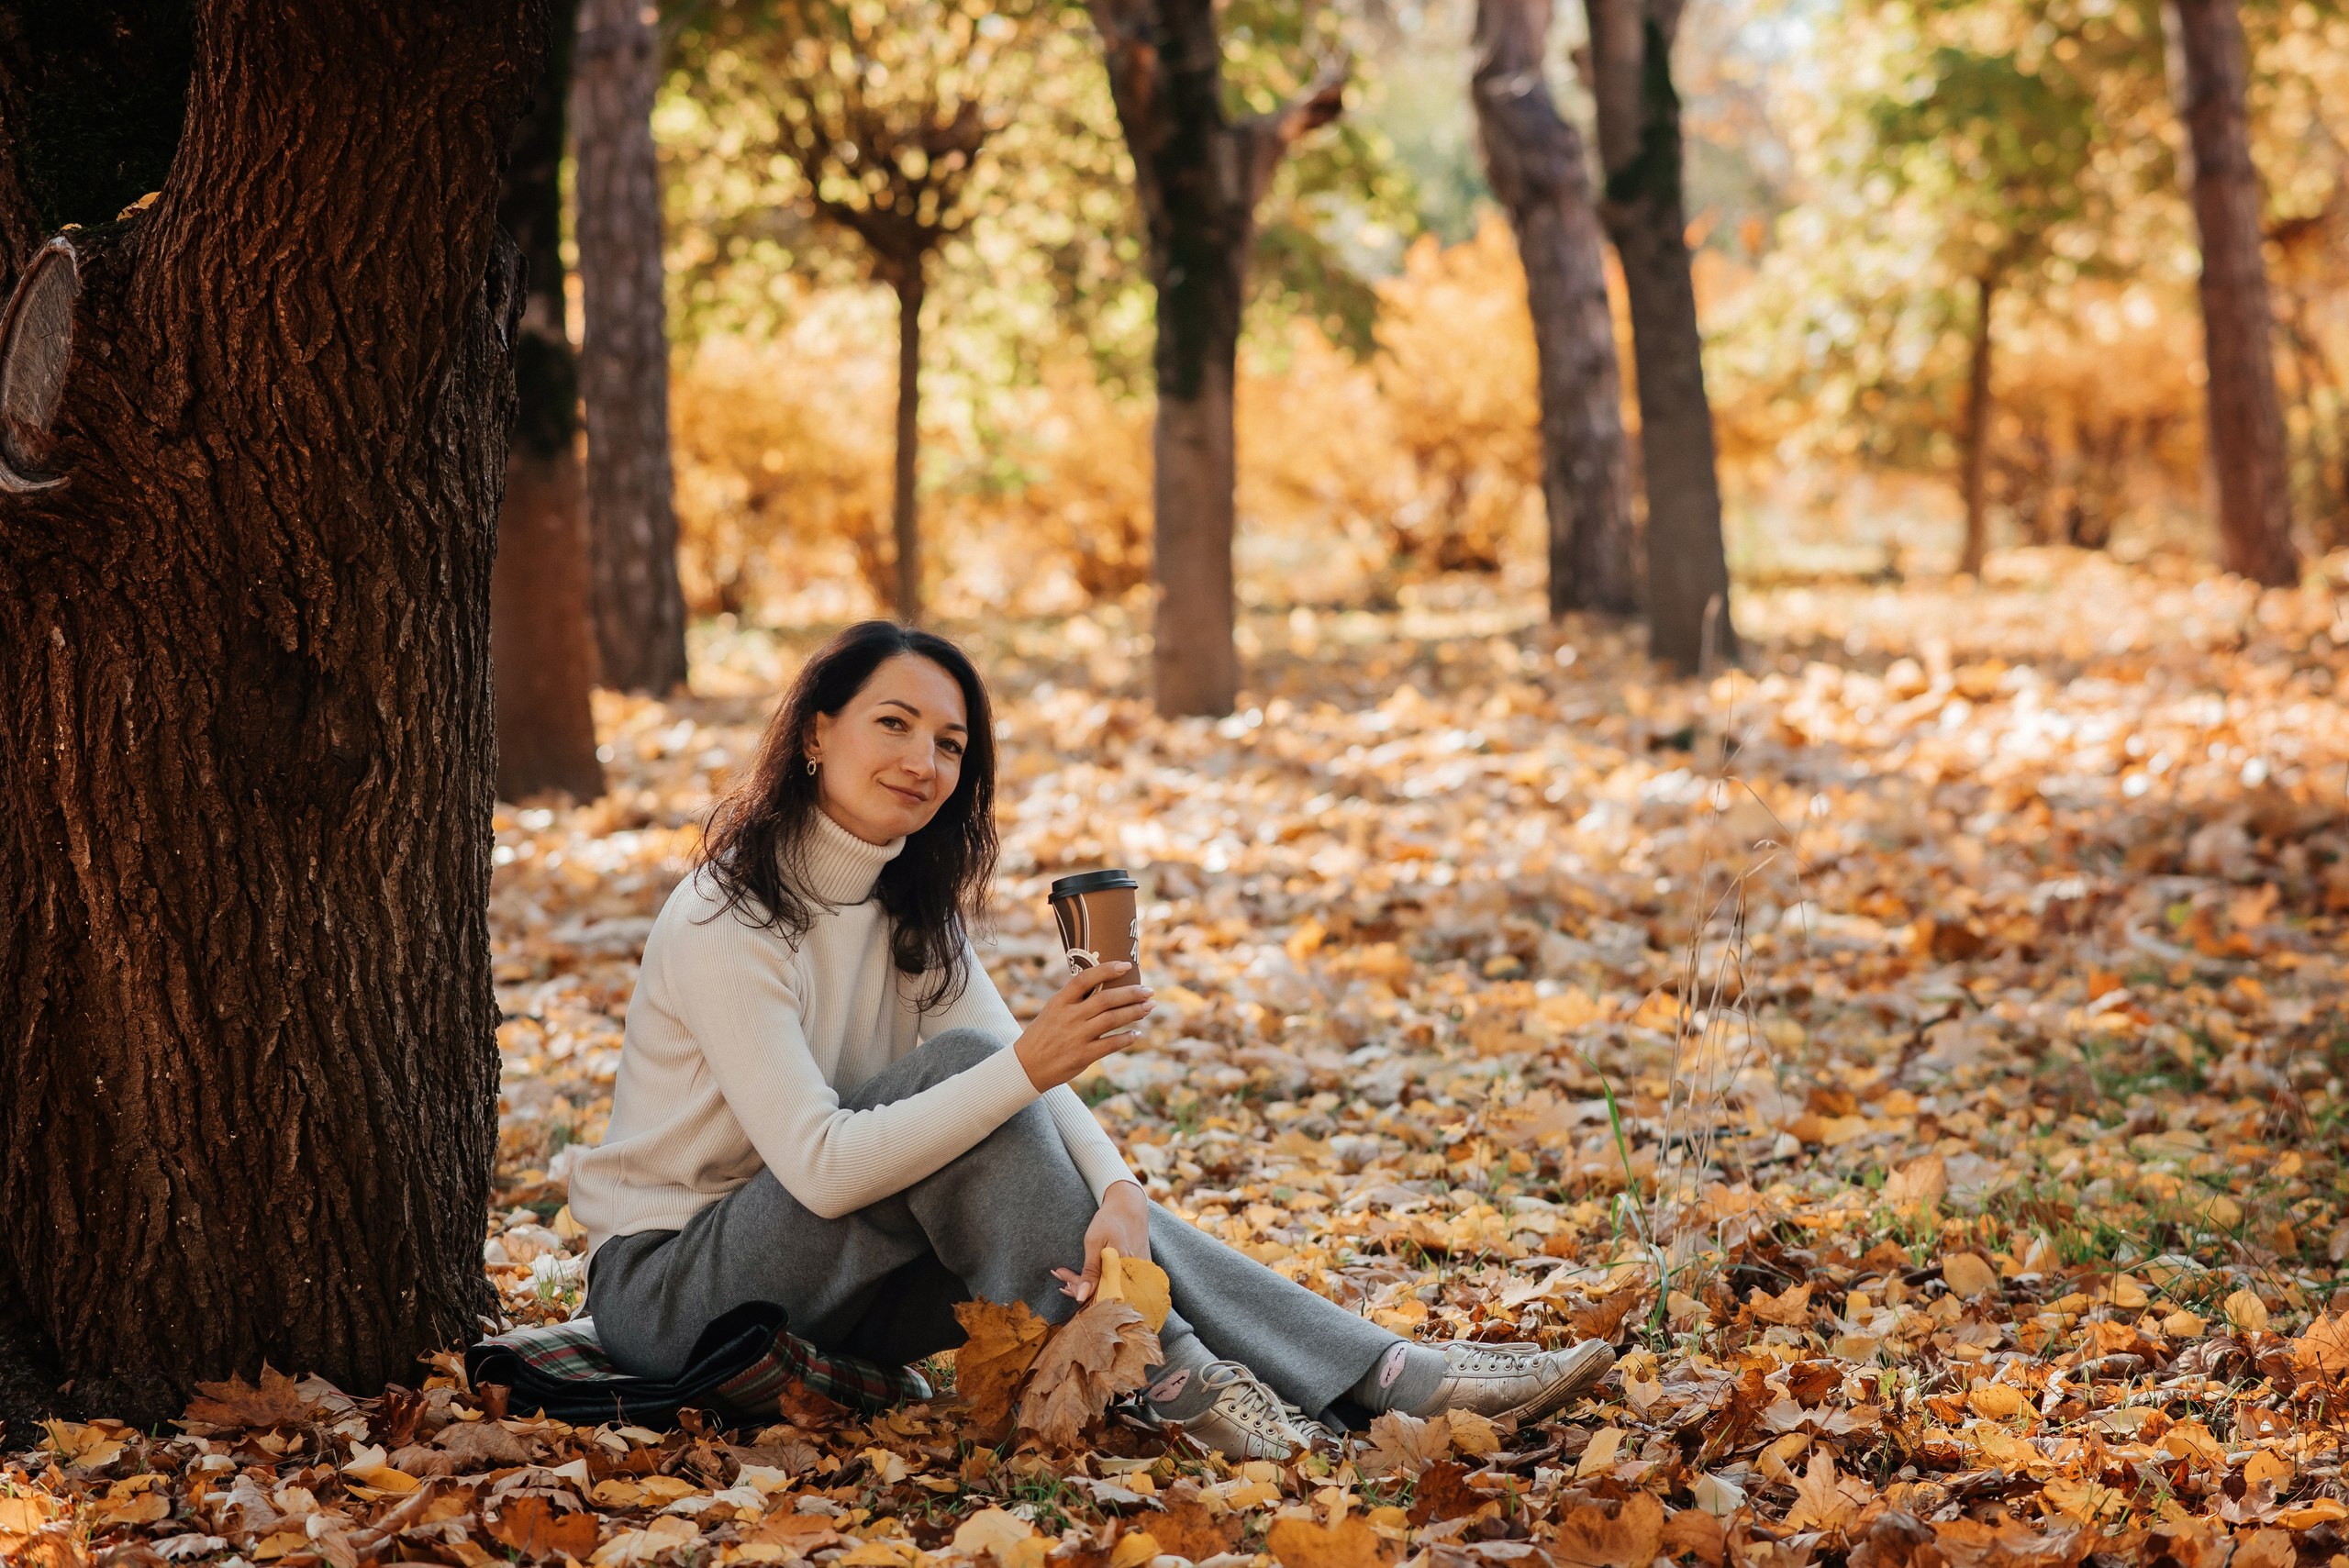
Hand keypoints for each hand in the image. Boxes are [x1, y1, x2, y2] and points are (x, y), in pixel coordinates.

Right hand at [1012, 962, 1152, 1091]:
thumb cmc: (1043, 1035)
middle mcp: (1069, 1017)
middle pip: (1106, 999)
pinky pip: (1111, 1044)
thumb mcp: (1052, 1011)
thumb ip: (1074, 1000)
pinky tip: (1137, 1033)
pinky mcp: (1083, 1055)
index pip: (1085, 979)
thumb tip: (1105, 987)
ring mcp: (1076, 1036)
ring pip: (1112, 1020)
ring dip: (1134, 1012)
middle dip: (1131, 993)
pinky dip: (1127, 1038)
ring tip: (1149, 1007)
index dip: (1106, 969)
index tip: (1126, 965)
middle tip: (1148, 991)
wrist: (1026, 1066)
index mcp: (1059, 1001)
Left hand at [1053, 1180, 1150, 1304]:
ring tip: (1071, 1277)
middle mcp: (1135, 1277)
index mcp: (1123, 1270)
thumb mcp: (1094, 1242)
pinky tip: (1089, 1277)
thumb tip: (1081, 1298)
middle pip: (1105, 1297)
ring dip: (1090, 1287)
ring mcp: (1140, 1277)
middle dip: (1082, 1289)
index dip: (1080, 1292)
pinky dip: (1103, 1283)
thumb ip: (1090, 1272)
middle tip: (1064, 1277)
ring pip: (1111, 1292)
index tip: (1064, 1283)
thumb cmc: (1110, 1221)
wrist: (1130, 1206)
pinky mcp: (1140, 1274)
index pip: (1099, 1297)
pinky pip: (1120, 1285)